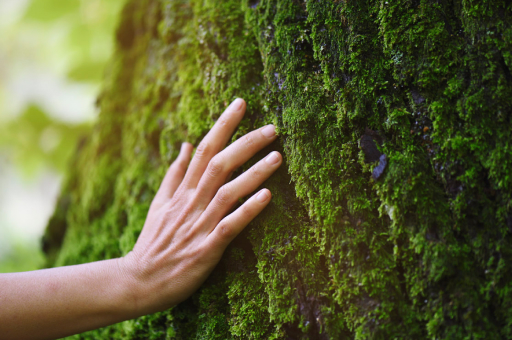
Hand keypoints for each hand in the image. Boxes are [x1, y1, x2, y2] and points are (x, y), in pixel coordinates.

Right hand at [120, 98, 280, 314]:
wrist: (139, 281)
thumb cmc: (154, 242)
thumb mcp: (159, 203)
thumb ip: (175, 174)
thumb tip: (185, 144)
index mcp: (182, 191)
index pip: (204, 149)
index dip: (223, 125)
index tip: (241, 104)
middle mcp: (191, 203)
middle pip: (219, 164)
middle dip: (246, 143)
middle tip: (272, 128)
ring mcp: (198, 225)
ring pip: (227, 192)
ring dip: (253, 173)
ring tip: (277, 157)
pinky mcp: (206, 249)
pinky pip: (229, 226)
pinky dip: (247, 211)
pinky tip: (267, 197)